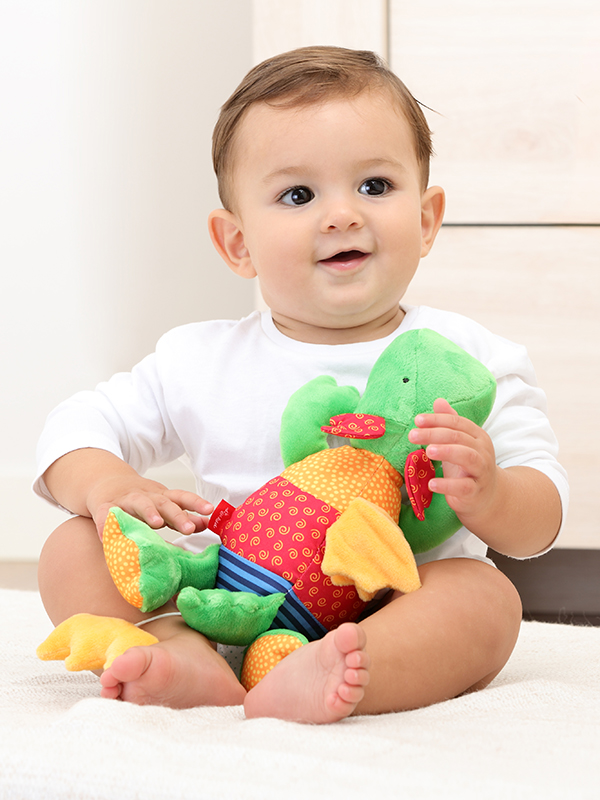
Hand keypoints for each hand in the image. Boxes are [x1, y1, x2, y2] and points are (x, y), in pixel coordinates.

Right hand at [87, 476, 213, 539]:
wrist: (106, 484)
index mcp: (162, 497)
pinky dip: (108, 522)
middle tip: (189, 528)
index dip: (197, 503)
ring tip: (157, 524)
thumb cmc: (142, 501)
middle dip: (178, 515)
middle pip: (164, 503)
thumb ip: (184, 515)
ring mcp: (125, 501)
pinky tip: (109, 533)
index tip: (210, 510)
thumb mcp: (163, 505)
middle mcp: (147, 496)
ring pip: (139, 503)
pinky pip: (106, 514)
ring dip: (149, 512)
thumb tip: (206, 523)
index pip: (182, 497)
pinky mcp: (104, 507)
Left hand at [407, 398, 498, 528]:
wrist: (488, 497)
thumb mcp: (459, 444)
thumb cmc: (468, 467)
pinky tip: (431, 484)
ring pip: (467, 457)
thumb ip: (450, 423)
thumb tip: (438, 401)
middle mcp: (482, 451)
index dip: (437, 419)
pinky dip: (447, 485)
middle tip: (412, 434)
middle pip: (458, 437)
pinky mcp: (476, 491)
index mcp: (477, 436)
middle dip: (434, 433)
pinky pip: (463, 486)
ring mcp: (481, 471)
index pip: (457, 422)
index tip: (417, 420)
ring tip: (427, 451)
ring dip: (446, 452)